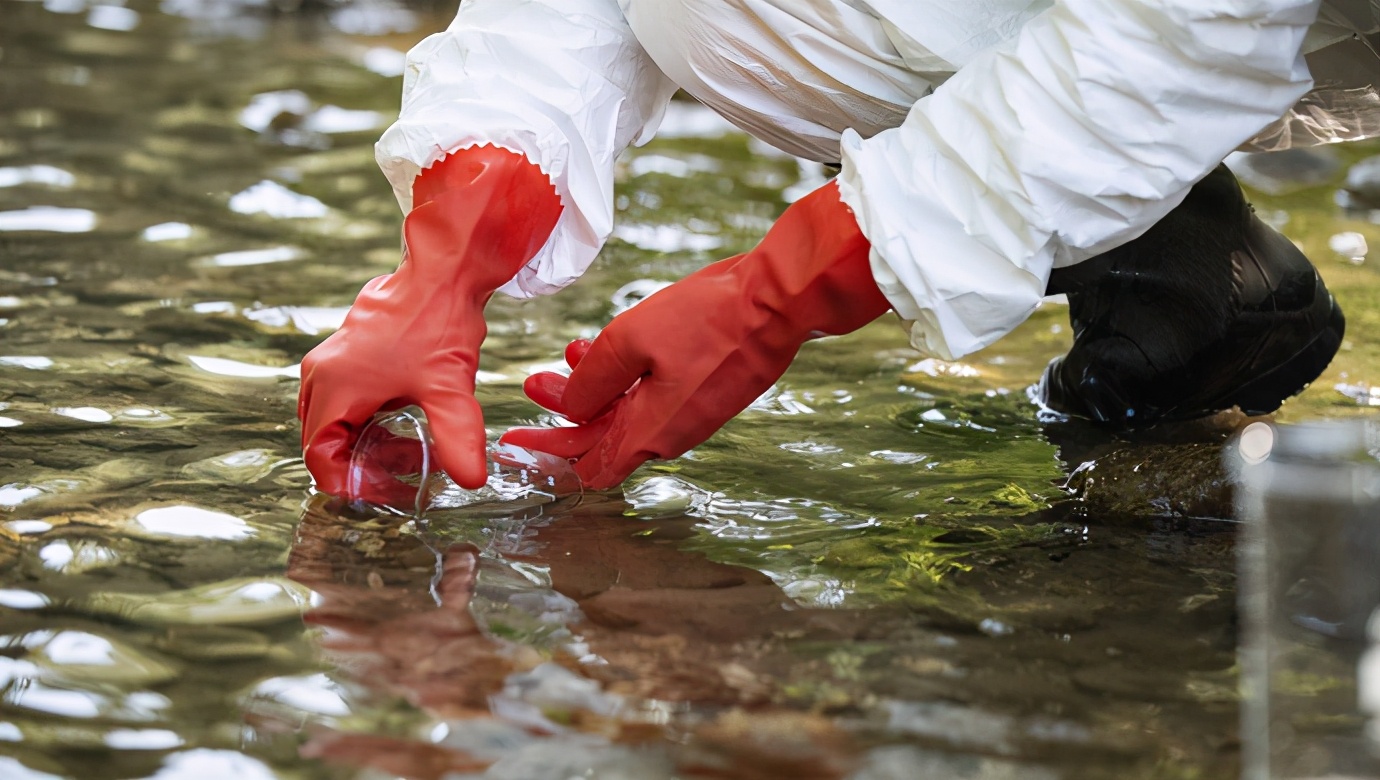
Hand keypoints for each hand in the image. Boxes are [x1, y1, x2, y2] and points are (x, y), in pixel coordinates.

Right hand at [298, 146, 560, 494]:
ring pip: (335, 422)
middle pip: (325, 442)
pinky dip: (370, 422)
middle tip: (407, 475)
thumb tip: (471, 480)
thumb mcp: (450, 387)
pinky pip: (345, 401)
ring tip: (415, 452)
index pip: (319, 458)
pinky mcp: (347, 353)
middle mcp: (322, 375)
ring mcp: (331, 362)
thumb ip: (457, 437)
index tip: (387, 492)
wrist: (442, 270)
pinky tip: (408, 424)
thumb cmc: (439, 322)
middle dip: (363, 465)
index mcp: (334, 387)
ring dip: (368, 444)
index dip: (351, 484)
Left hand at [502, 182, 890, 488]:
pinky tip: (608, 345)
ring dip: (593, 389)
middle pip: (603, 440)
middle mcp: (670, 433)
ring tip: (567, 355)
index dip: (547, 457)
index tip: (515, 442)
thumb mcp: (630, 341)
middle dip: (562, 414)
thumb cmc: (708, 319)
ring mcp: (691, 413)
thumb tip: (568, 410)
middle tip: (534, 385)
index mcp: (650, 432)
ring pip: (626, 413)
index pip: (588, 467)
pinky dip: (623, 378)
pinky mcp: (706, 391)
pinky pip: (652, 396)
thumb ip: (591, 381)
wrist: (777, 301)